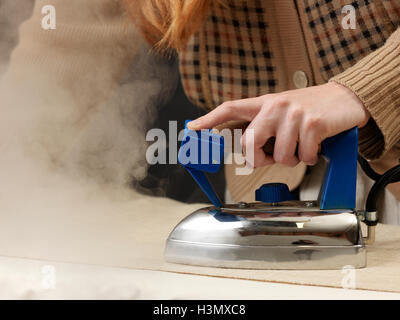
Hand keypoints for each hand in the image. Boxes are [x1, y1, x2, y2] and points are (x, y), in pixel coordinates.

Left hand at [188, 82, 369, 167]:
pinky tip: (315, 146)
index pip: (231, 108)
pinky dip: (310, 157)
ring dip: (292, 158)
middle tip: (273, 157)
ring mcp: (293, 113)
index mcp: (264, 103)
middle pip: (249, 143)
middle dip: (259, 159)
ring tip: (301, 145)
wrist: (345, 99)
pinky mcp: (313, 123)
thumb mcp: (282, 113)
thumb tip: (247, 153)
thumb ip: (263, 129)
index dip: (210, 119)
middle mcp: (275, 105)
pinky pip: (303, 155)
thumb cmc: (310, 110)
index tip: (193, 128)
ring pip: (280, 155)